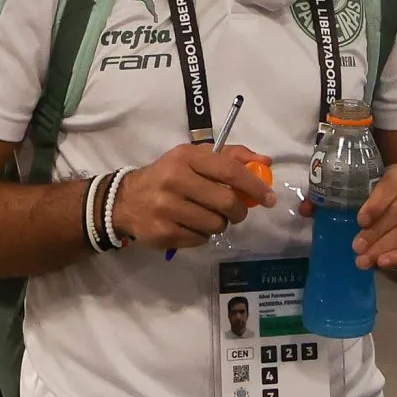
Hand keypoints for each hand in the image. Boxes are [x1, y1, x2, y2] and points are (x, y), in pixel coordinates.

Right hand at [113, 145, 275, 250]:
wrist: (127, 200)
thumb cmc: (168, 175)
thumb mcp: (194, 157)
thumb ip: (230, 156)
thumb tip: (265, 161)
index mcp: (186, 157)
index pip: (229, 171)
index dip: (253, 185)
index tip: (269, 198)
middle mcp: (175, 180)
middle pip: (226, 202)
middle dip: (238, 211)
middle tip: (235, 212)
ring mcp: (167, 208)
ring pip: (215, 224)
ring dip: (218, 224)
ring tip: (205, 216)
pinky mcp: (163, 233)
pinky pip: (200, 240)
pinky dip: (201, 235)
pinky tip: (189, 224)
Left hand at [298, 164, 396, 271]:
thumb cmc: (374, 203)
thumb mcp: (354, 196)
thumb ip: (329, 199)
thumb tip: (305, 209)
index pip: (391, 183)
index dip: (376, 202)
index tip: (359, 220)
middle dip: (377, 232)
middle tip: (356, 247)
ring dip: (386, 246)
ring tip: (364, 260)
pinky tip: (386, 263)